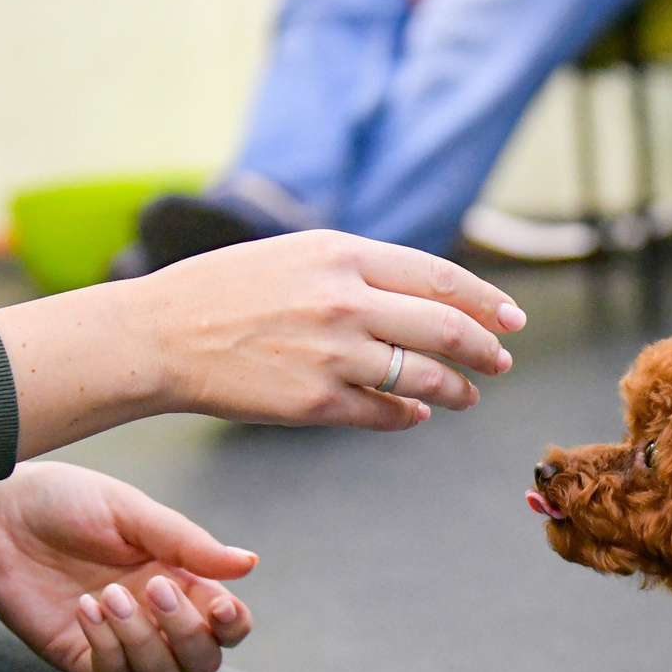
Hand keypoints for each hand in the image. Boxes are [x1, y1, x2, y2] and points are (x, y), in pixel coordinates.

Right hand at [0, 230, 525, 457]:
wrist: (160, 336)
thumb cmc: (224, 292)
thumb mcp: (294, 256)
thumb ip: (357, 270)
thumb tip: (421, 296)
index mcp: (342, 254)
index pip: (440, 277)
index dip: (486, 300)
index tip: (511, 318)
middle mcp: (346, 301)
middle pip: (447, 328)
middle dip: (487, 349)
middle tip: (503, 361)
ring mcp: (334, 354)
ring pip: (425, 378)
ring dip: (456, 391)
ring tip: (466, 396)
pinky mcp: (317, 403)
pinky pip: (385, 414)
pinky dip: (407, 417)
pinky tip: (412, 415)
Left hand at [0, 463, 254, 671]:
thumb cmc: (63, 501)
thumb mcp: (130, 512)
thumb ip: (188, 542)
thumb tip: (248, 563)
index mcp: (179, 579)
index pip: (227, 623)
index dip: (233, 625)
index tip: (219, 604)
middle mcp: (154, 617)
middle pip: (203, 661)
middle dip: (188, 634)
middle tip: (155, 588)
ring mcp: (117, 641)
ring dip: (143, 640)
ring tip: (110, 595)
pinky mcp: (79, 655)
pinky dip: (107, 645)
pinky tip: (86, 607)